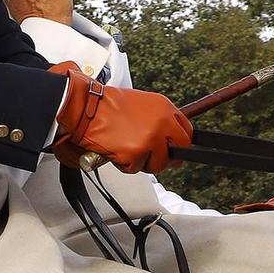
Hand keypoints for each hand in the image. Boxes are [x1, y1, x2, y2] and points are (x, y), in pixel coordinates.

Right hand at [50, 62, 191, 172]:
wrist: (87, 109)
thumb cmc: (108, 106)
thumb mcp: (142, 103)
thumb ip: (159, 118)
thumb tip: (169, 135)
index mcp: (164, 108)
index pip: (186, 131)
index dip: (179, 142)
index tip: (174, 147)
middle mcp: (161, 124)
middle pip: (178, 150)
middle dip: (167, 156)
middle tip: (154, 156)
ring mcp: (149, 140)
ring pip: (158, 164)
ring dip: (144, 161)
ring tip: (129, 148)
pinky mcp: (135, 154)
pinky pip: (136, 168)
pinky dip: (126, 164)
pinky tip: (118, 150)